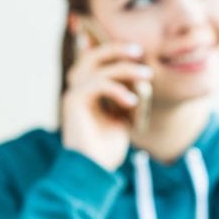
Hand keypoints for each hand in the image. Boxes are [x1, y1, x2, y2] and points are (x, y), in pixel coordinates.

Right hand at [61, 35, 152, 170]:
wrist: (93, 170)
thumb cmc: (107, 147)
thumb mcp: (122, 117)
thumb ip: (126, 97)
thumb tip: (141, 81)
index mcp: (86, 91)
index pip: (94, 60)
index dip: (109, 48)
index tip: (135, 50)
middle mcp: (77, 89)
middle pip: (92, 56)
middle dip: (116, 49)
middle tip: (139, 52)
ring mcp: (73, 94)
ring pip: (98, 68)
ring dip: (124, 68)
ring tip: (146, 75)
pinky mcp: (73, 101)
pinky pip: (98, 84)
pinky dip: (118, 89)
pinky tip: (132, 102)